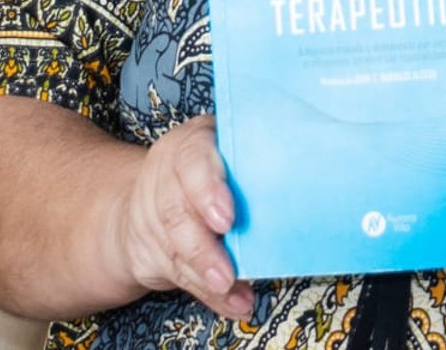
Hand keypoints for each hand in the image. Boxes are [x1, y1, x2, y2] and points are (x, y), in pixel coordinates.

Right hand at [106, 115, 253, 319]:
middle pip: (177, 211)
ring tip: (230, 290)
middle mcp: (166, 174)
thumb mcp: (225, 156)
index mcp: (191, 143)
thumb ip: (249, 172)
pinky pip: (176, 272)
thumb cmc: (208, 171)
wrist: (148, 197)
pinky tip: (232, 302)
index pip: (193, 160)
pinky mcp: (146, 248)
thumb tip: (299, 201)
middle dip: (202, 248)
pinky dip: (206, 292)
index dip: (208, 190)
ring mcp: (151, 211)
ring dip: (205, 275)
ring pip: (175, 247)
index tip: (226, 220)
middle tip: (226, 274)